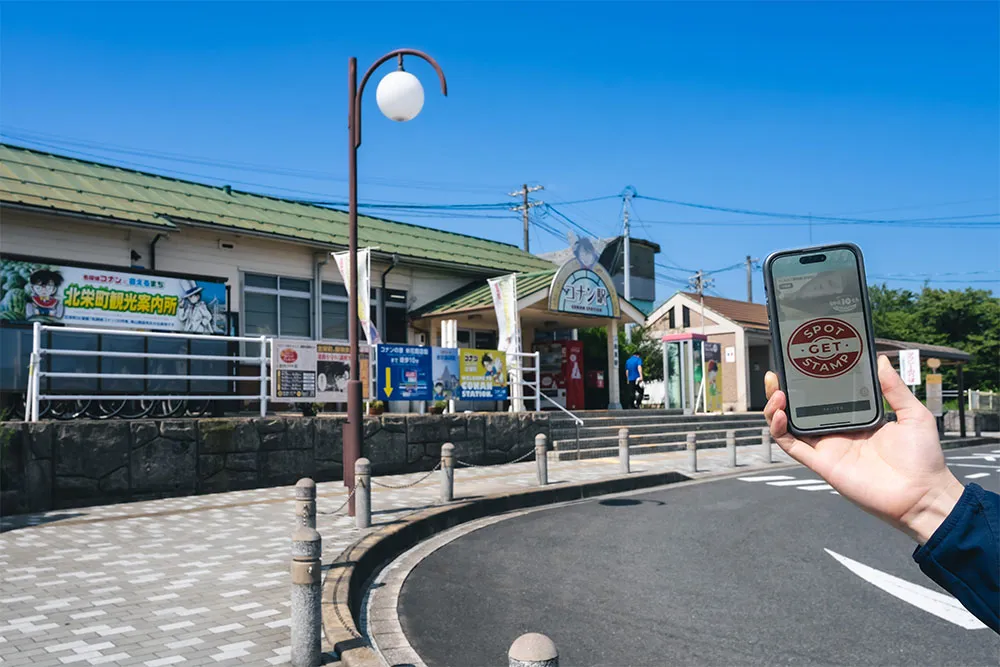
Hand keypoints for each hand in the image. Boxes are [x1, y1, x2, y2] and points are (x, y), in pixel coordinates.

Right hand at [764, 355, 964, 543]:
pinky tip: (781, 414)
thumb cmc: (923, 458)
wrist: (922, 494)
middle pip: (799, 409)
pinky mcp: (822, 464)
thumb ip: (894, 388)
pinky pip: (792, 446)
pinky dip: (780, 430)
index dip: (808, 383)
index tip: (802, 365)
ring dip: (776, 408)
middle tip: (777, 374)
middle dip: (783, 391)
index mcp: (855, 419)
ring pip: (789, 426)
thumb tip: (881, 360)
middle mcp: (836, 432)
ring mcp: (827, 448)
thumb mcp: (913, 414)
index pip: (823, 397)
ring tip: (776, 391)